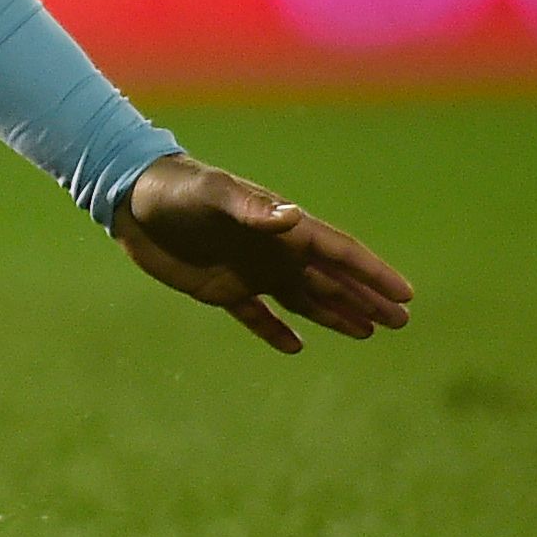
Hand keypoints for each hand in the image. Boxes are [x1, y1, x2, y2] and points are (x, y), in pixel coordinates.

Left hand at [114, 154, 413, 354]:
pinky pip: (256, 315)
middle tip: (402, 321)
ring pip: (304, 298)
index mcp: (281, 228)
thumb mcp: (214, 195)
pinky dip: (276, 330)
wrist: (130, 199)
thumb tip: (293, 218)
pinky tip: (296, 347)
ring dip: (336, 314)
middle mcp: (272, 251)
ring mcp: (249, 271)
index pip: (338, 252)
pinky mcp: (220, 288)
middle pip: (331, 280)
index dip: (372, 273)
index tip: (406, 294)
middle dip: (367, 299)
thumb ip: (252, 208)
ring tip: (369, 332)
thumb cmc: (176, 189)